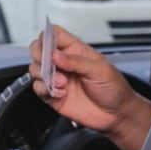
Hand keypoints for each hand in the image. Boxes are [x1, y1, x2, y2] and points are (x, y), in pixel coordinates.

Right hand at [28, 24, 150, 149]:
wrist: (116, 115)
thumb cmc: (114, 89)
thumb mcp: (101, 71)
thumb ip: (77, 61)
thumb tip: (55, 55)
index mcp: (76, 51)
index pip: (55, 35)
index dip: (47, 36)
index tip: (49, 47)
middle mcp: (63, 63)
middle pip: (38, 49)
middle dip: (39, 55)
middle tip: (48, 63)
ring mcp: (56, 78)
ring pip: (34, 69)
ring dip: (44, 75)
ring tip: (62, 83)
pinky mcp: (52, 94)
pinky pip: (37, 88)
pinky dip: (45, 90)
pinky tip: (61, 93)